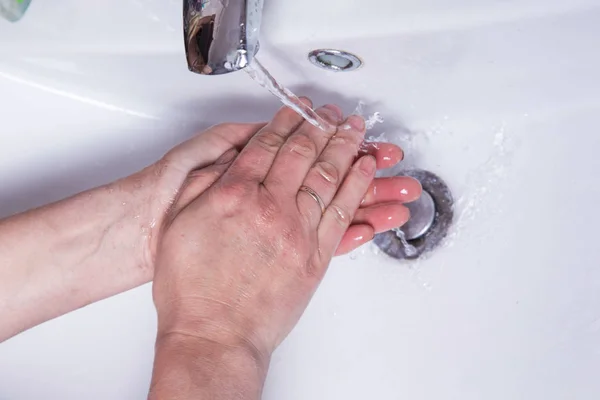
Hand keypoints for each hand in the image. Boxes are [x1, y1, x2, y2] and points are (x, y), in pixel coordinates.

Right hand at [149, 102, 420, 396]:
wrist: (214, 336)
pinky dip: (357, 185)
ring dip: (345, 146)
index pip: (267, 145)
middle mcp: (269, 207)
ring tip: (356, 129)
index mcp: (233, 194)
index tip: (297, 110)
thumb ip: (206, 188)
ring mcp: (296, 230)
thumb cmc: (191, 292)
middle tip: (331, 112)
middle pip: (302, 153)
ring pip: (328, 175)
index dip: (285, 121)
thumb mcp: (180, 225)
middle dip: (319, 125)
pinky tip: (365, 168)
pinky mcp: (316, 256)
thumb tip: (232, 163)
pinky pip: (342, 211)